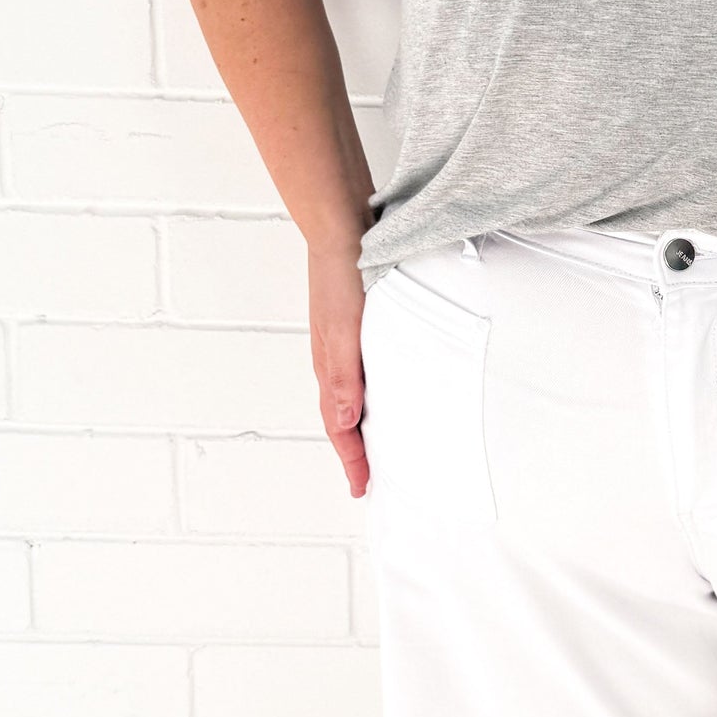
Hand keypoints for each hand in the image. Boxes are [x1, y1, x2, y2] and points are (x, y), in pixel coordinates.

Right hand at [310, 243, 369, 497]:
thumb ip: (344, 375)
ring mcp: (343, 341)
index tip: (363, 490)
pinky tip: (387, 385)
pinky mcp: (356, 324)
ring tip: (380, 442)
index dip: (352, 460)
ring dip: (363, 422)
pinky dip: (371, 390)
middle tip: (371, 477)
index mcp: (329, 367)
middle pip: (342, 417)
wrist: (340, 226)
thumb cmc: (341, 275)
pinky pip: (361, 369)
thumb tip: (345, 423)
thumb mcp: (344, 329)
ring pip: (351, 394)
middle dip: (354, 450)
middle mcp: (333, 359)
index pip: (340, 427)